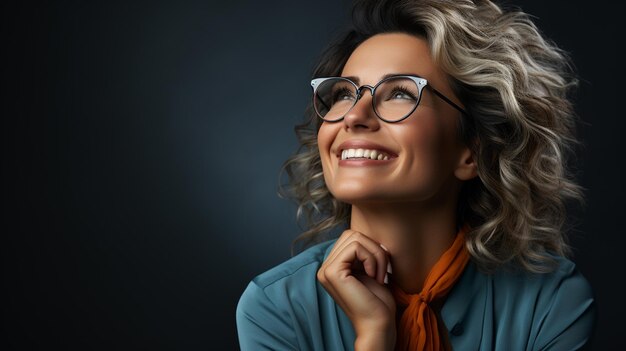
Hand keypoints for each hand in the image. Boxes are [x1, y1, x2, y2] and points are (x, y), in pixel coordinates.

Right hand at [317, 230, 395, 349]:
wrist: (377, 325)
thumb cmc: (378, 302)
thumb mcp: (370, 270)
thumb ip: (364, 252)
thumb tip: (367, 234)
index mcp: (332, 268)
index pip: (350, 237)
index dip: (371, 247)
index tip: (382, 268)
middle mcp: (325, 268)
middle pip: (351, 234)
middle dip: (374, 249)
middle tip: (383, 271)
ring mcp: (326, 270)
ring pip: (354, 237)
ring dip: (375, 254)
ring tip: (380, 274)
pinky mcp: (332, 272)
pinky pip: (355, 247)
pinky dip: (372, 258)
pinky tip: (374, 276)